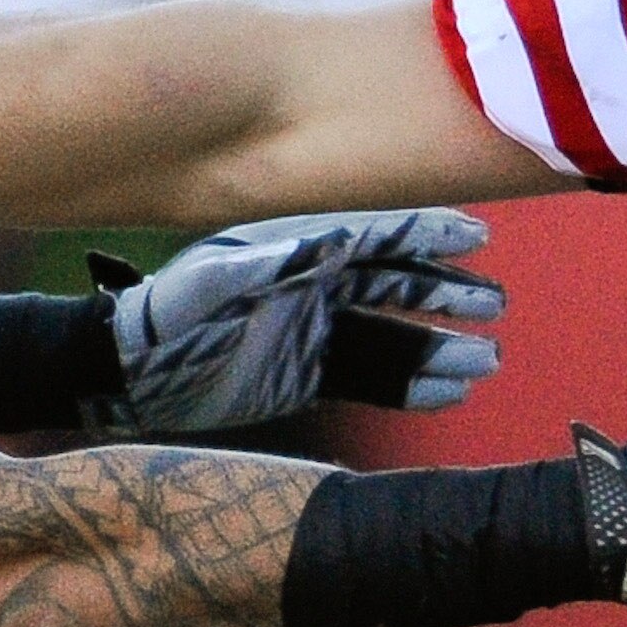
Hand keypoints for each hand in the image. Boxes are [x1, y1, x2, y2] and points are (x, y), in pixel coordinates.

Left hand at [102, 211, 505, 433]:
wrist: (131, 374)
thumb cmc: (166, 318)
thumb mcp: (213, 282)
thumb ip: (271, 262)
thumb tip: (333, 242)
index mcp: (298, 250)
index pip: (377, 235)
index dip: (428, 232)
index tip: (476, 236)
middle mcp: (316, 286)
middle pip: (397, 284)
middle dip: (448, 292)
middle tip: (495, 305)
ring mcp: (315, 331)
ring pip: (394, 336)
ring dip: (440, 347)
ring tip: (489, 361)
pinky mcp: (308, 374)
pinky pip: (371, 380)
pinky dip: (411, 387)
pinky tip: (450, 394)